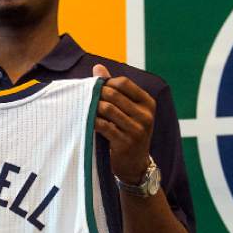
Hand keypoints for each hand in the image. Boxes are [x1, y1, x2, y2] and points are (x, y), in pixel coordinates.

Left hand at [92, 64, 155, 184]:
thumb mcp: (129, 111)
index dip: (107, 82)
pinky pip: (103, 125)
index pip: (124, 83)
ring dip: (92, 107)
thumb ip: (114, 89)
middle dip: (96, 93)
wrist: (135, 165)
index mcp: (148, 103)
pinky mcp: (125, 142)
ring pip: (107, 108)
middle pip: (114, 94)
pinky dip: (92, 121)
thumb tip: (97, 67)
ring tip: (84, 108)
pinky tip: (87, 121)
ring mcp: (136, 130)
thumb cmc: (129, 133)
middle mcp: (145, 115)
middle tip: (84, 97)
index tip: (97, 88)